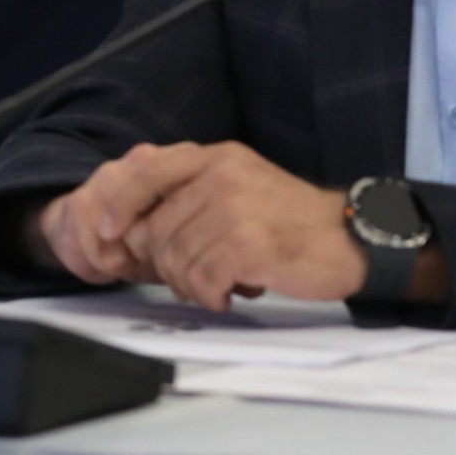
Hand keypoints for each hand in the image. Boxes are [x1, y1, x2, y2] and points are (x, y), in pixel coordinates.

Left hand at [57, 141, 367, 311]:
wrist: (349, 237)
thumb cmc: (291, 220)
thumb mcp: (241, 184)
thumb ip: (193, 193)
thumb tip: (136, 226)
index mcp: (215, 157)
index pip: (145, 170)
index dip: (117, 203)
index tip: (106, 232)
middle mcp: (220, 175)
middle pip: (155, 229)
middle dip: (166, 264)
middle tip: (196, 276)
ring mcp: (233, 208)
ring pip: (175, 259)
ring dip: (191, 285)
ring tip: (218, 285)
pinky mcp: (246, 244)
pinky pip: (200, 280)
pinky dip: (211, 296)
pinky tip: (231, 294)